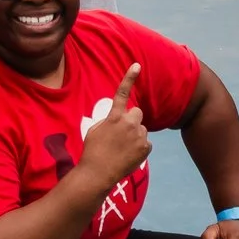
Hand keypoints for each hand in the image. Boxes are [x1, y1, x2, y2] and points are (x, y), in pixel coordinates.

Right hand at [77, 63, 150, 189]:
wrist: (98, 173)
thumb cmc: (92, 151)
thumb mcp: (95, 130)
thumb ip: (108, 121)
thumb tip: (118, 120)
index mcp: (114, 117)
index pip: (122, 93)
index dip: (129, 78)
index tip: (137, 65)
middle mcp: (129, 123)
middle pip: (137, 113)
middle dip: (132, 120)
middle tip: (122, 133)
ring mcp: (139, 135)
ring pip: (141, 129)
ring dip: (135, 135)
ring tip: (121, 149)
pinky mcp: (146, 147)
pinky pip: (145, 143)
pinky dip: (139, 148)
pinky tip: (128, 155)